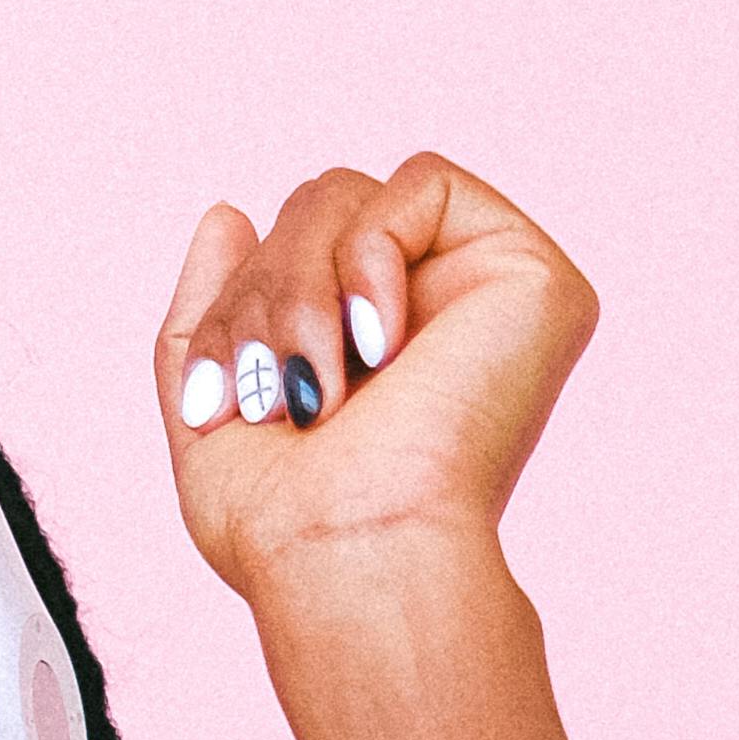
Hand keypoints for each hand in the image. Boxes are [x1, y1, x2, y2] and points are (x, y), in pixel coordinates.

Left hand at [156, 156, 597, 617]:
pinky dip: (370, 257)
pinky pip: (423, 182)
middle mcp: (428, 311)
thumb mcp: (208, 404)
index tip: (220, 403)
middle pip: (312, 212)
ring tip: (314, 387)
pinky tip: (379, 347)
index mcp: (363, 344)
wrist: (345, 557)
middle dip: (262, 297)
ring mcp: (482, 290)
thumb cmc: (283, 522)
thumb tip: (223, 213)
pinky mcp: (530, 274)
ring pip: (353, 194)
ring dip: (301, 289)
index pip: (284, 252)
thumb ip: (211, 307)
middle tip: (269, 394)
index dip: (236, 307)